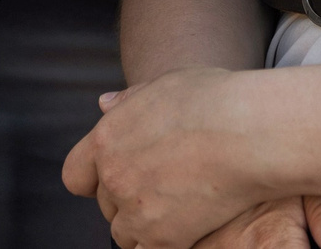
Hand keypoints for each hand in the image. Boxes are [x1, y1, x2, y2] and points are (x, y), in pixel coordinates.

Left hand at [64, 67, 320, 248]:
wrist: (245, 132)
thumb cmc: (213, 102)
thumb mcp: (162, 88)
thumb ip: (129, 102)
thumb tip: (104, 104)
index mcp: (106, 138)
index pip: (76, 174)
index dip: (95, 179)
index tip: (118, 177)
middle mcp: (113, 175)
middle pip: (105, 205)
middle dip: (127, 200)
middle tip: (162, 189)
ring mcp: (135, 209)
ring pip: (123, 233)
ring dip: (142, 226)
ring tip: (175, 209)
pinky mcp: (162, 236)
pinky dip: (163, 242)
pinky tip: (187, 226)